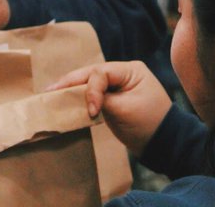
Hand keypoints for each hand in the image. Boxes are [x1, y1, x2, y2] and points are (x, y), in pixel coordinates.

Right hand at [48, 61, 170, 156]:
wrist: (163, 144)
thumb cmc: (149, 123)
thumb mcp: (125, 110)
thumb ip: (102, 100)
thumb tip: (80, 99)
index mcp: (130, 70)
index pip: (101, 73)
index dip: (91, 90)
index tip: (93, 112)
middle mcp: (122, 74)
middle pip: (92, 74)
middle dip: (72, 83)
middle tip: (51, 91)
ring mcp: (117, 87)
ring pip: (90, 83)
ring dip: (73, 90)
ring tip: (52, 95)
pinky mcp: (112, 100)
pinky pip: (93, 95)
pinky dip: (80, 99)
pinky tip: (65, 102)